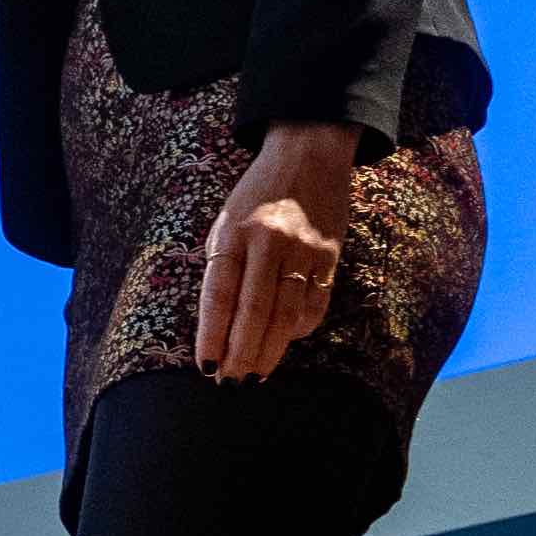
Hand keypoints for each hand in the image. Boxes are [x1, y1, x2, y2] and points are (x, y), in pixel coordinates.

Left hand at [196, 123, 362, 379]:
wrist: (308, 154)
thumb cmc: (256, 195)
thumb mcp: (226, 221)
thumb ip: (223, 266)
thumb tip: (219, 324)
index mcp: (234, 234)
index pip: (219, 296)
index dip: (212, 335)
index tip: (206, 366)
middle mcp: (269, 243)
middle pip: (253, 312)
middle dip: (240, 353)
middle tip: (230, 382)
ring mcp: (303, 250)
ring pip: (286, 315)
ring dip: (269, 351)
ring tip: (255, 375)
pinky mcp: (329, 256)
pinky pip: (315, 304)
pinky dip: (299, 329)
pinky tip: (285, 343)